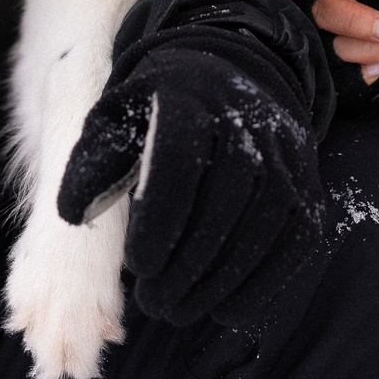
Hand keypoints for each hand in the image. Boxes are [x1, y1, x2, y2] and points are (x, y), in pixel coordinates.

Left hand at [56, 0, 335, 329]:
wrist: (229, 69)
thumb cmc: (158, 106)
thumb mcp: (118, 116)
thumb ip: (93, 162)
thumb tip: (71, 212)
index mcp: (189, 96)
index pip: (180, 160)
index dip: (160, 220)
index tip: (137, 266)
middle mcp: (246, 118)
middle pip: (227, 198)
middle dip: (189, 263)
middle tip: (155, 302)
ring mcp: (285, 150)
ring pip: (265, 222)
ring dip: (224, 279)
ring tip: (181, 309)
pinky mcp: (307, 181)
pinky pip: (299, 236)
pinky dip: (269, 279)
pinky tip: (230, 308)